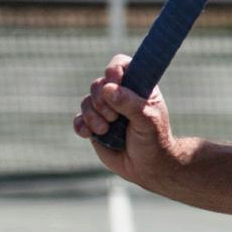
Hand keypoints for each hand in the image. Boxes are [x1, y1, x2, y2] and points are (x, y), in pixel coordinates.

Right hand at [73, 54, 179, 185]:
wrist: (147, 167)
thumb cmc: (153, 140)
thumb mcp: (147, 119)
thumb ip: (130, 103)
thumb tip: (108, 89)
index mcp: (136, 86)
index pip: (120, 65)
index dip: (113, 71)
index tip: (114, 84)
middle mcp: (119, 95)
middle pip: (98, 84)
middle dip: (101, 101)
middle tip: (114, 117)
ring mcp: (105, 110)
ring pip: (86, 102)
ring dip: (93, 116)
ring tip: (105, 130)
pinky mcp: (94, 126)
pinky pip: (78, 119)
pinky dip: (81, 125)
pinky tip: (89, 134)